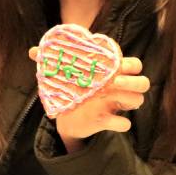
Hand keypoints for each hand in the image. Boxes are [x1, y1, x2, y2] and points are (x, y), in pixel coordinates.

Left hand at [28, 47, 149, 152]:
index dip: (130, 64)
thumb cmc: (71, 86)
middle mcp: (119, 87)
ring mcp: (116, 104)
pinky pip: (124, 123)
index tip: (116, 63)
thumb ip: (52, 61)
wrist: (66, 113)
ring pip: (138, 100)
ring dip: (130, 99)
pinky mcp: (109, 121)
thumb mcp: (64, 72)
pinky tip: (107, 120)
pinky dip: (119, 123)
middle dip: (134, 80)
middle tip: (115, 82)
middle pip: (143, 82)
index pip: (134, 64)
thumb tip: (32, 51)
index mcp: (112, 71)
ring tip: (110, 97)